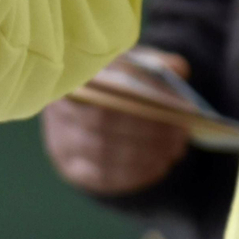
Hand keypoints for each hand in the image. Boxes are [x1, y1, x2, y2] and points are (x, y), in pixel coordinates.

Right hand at [40, 51, 191, 195]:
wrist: (88, 111)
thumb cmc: (114, 83)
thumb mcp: (132, 65)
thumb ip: (153, 63)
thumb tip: (177, 69)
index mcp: (71, 78)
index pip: (102, 83)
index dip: (137, 93)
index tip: (172, 102)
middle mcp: (57, 111)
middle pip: (101, 120)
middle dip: (146, 128)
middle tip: (180, 131)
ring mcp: (62, 142)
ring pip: (103, 151)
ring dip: (145, 153)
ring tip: (174, 149)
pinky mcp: (72, 168)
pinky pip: (103, 175)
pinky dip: (135, 173)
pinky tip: (159, 166)